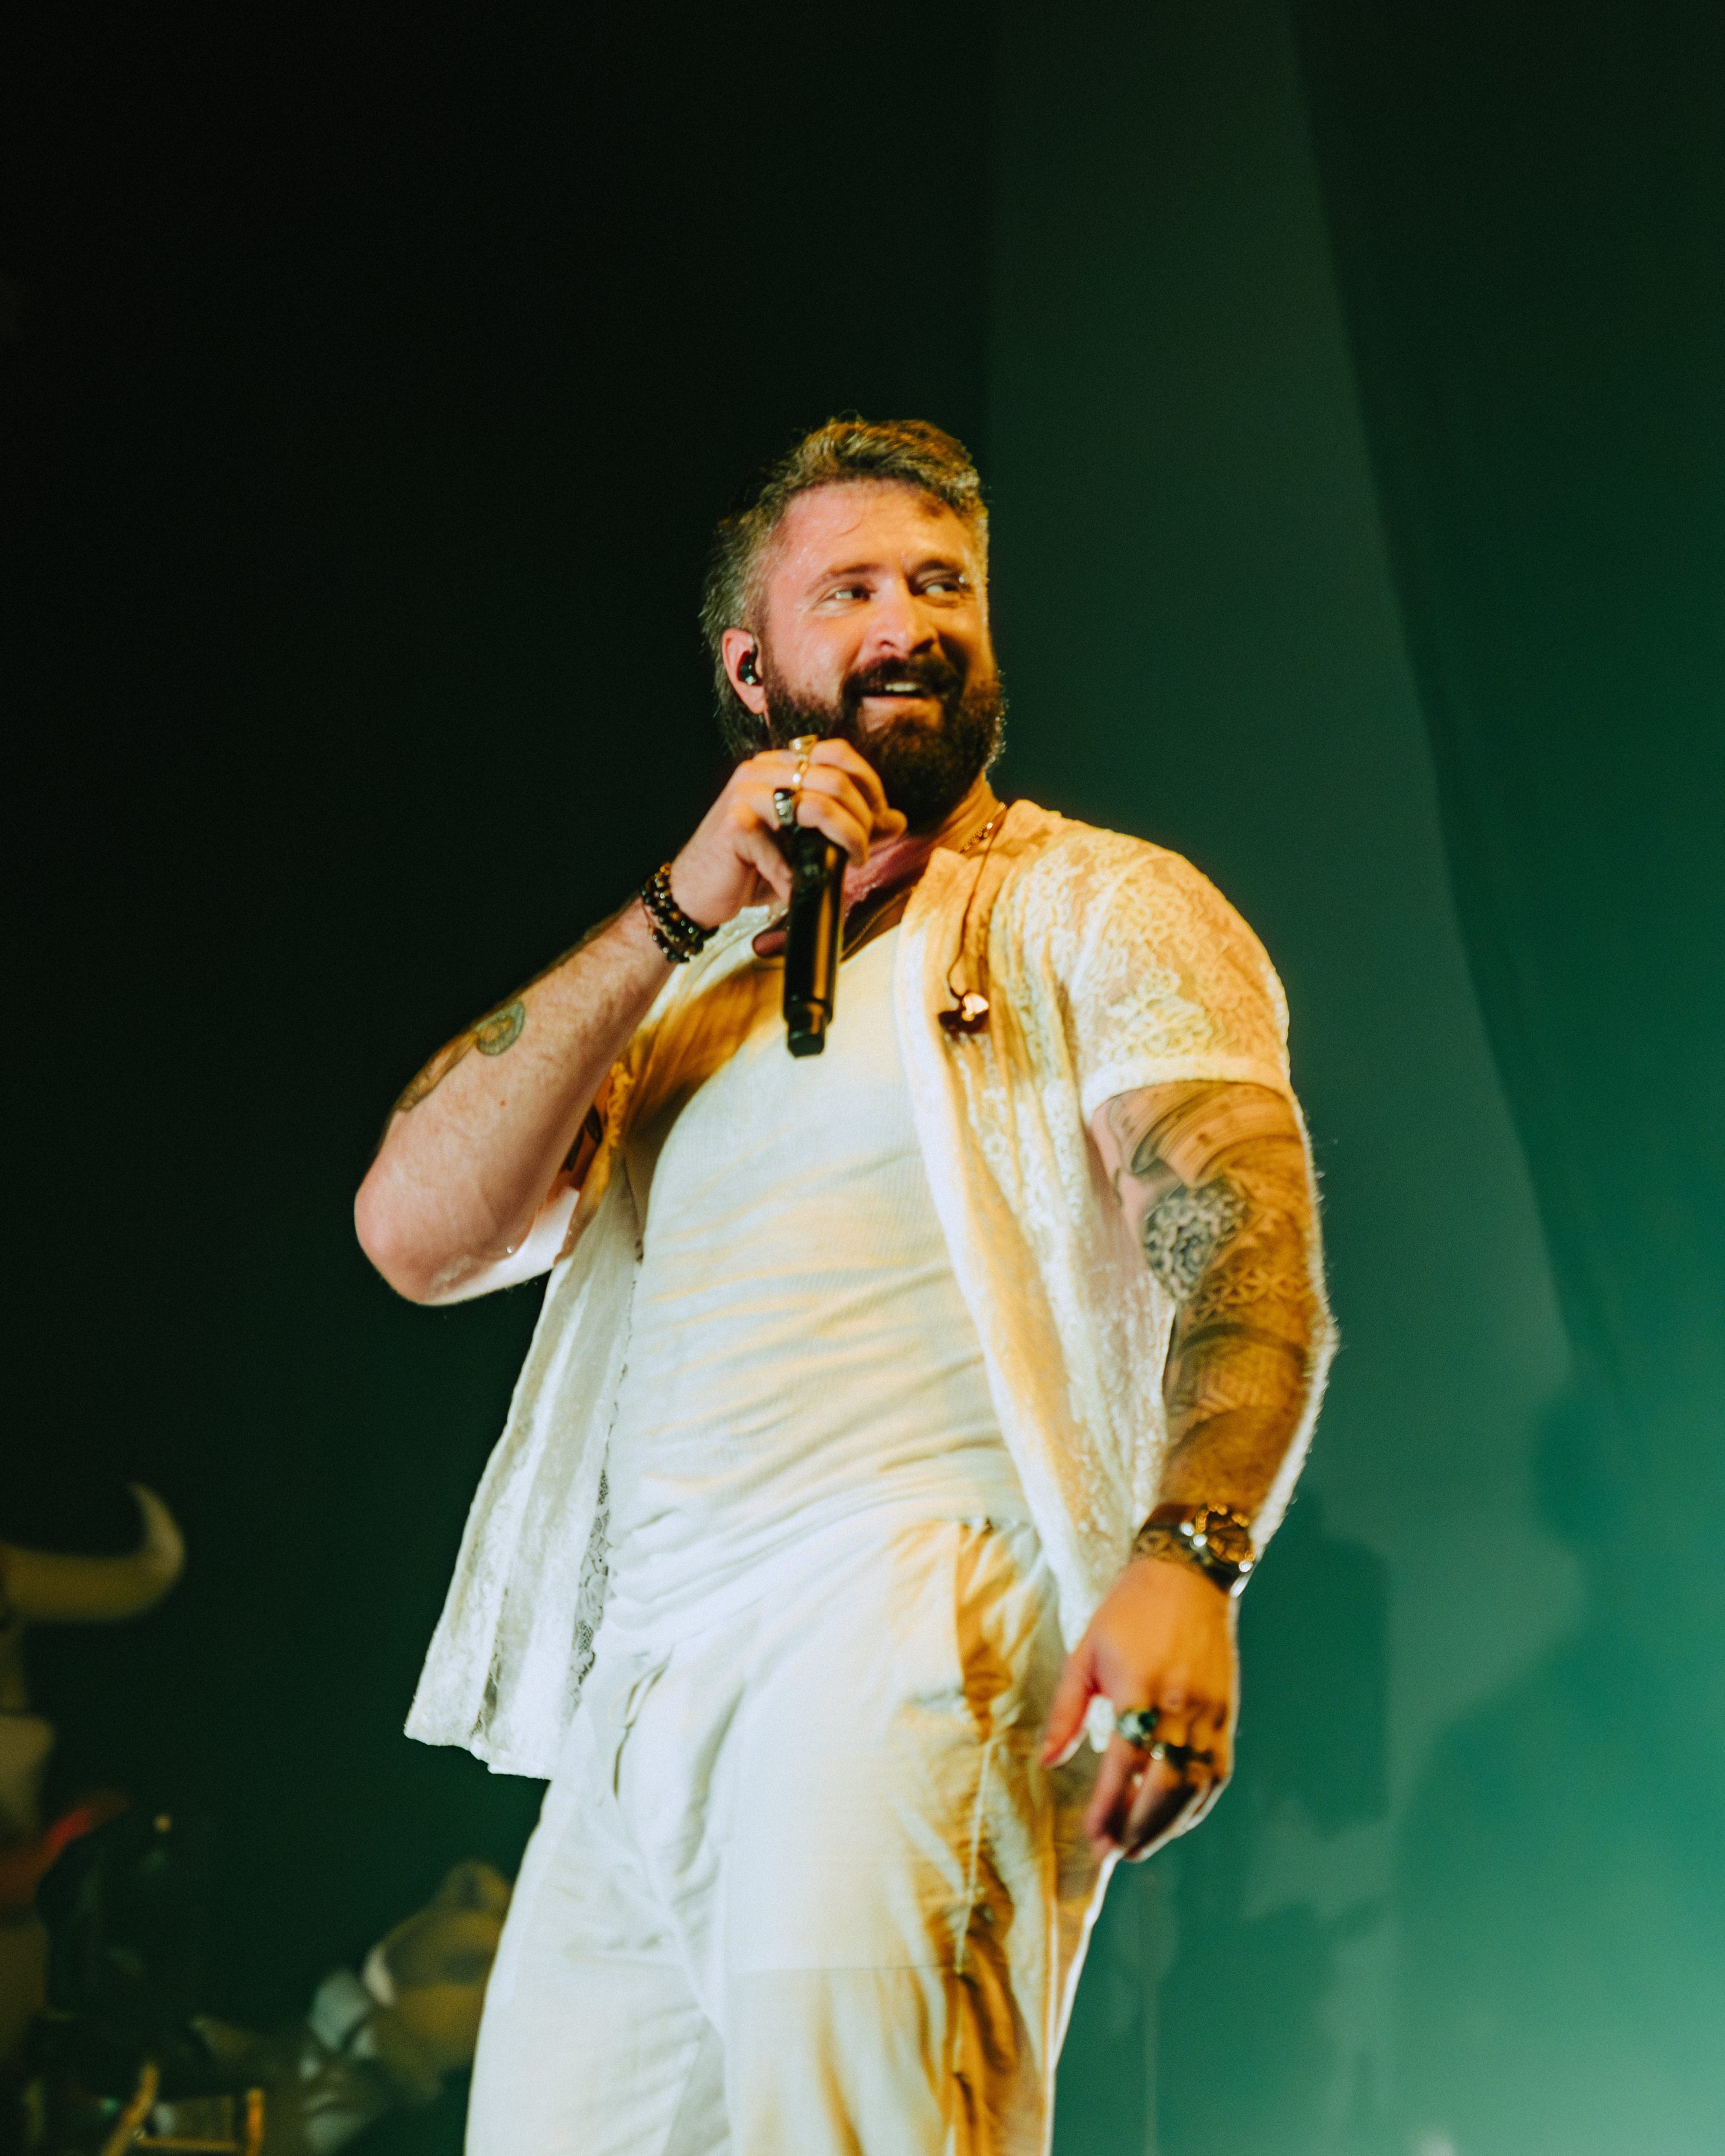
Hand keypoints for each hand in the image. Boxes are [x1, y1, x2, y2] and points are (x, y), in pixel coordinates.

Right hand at [667, 739, 905, 927]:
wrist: (696, 893)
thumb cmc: (751, 868)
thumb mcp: (807, 847)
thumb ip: (850, 829)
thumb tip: (898, 820)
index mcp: (780, 764)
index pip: (838, 752)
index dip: (869, 784)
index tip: (880, 819)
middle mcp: (763, 769)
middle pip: (835, 778)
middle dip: (862, 820)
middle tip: (862, 853)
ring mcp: (746, 791)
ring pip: (817, 806)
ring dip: (844, 840)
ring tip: (848, 865)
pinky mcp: (735, 822)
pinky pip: (784, 849)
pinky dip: (796, 877)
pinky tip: (795, 890)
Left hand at [1042, 1555, 1237, 1860]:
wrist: (1188, 1575)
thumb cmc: (1127, 1611)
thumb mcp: (1085, 1653)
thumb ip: (1065, 1711)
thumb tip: (1047, 1762)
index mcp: (1141, 1691)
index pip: (1122, 1766)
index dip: (1107, 1808)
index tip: (1093, 1839)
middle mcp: (1180, 1708)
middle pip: (1163, 1788)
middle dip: (1138, 1828)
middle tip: (1116, 1853)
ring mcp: (1210, 1713)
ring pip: (1194, 1788)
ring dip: (1168, 1825)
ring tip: (1141, 1846)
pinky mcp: (1227, 1713)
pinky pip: (1217, 1772)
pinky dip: (1199, 1804)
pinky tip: (1178, 1819)